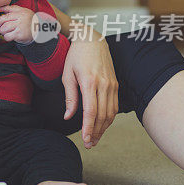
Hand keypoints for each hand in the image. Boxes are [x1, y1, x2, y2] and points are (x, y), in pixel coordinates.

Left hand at [0, 5, 35, 43]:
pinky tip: (9, 36)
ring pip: (4, 28)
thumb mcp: (24, 12)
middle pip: (3, 19)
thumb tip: (0, 9)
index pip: (8, 8)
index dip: (0, 10)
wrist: (40, 31)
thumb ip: (13, 10)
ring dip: (2, 31)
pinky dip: (6, 37)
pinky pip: (7, 36)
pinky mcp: (19, 34)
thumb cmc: (30, 21)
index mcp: (21, 11)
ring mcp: (20, 26)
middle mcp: (20, 17)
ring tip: (5, 31)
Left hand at [62, 30, 118, 147]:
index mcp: (90, 82)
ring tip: (94, 138)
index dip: (88, 128)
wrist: (92, 40)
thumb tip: (68, 116)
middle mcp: (104, 85)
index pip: (91, 111)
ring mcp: (112, 85)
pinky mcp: (116, 85)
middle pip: (102, 115)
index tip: (85, 140)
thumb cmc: (75, 56)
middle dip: (96, 132)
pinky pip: (114, 106)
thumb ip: (70, 97)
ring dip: (103, 128)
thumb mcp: (67, 74)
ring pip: (111, 113)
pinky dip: (109, 118)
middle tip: (89, 144)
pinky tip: (101, 125)